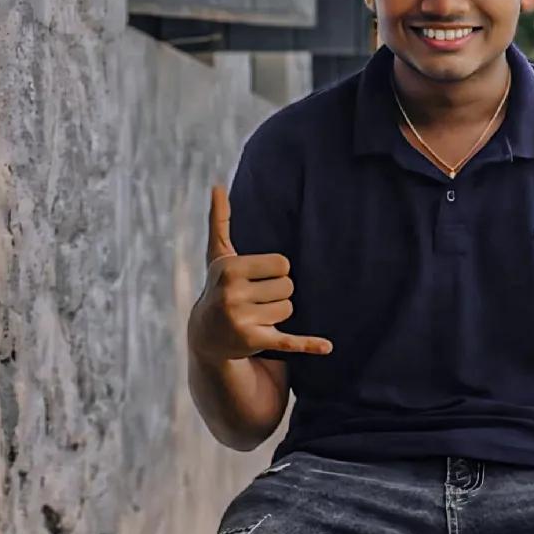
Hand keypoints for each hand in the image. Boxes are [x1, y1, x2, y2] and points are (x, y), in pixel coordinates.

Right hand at [189, 184, 333, 364]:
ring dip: (278, 314)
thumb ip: (220, 221)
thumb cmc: (219, 287)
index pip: (282, 264)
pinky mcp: (254, 341)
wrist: (207, 336)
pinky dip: (308, 344)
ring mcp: (242, 319)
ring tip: (255, 316)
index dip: (274, 272)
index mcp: (230, 269)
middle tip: (255, 300)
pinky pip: (289, 341)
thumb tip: (217, 186)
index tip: (255, 280)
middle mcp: (233, 294)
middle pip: (287, 287)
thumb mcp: (219, 256)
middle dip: (277, 293)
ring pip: (288, 309)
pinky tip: (327, 347)